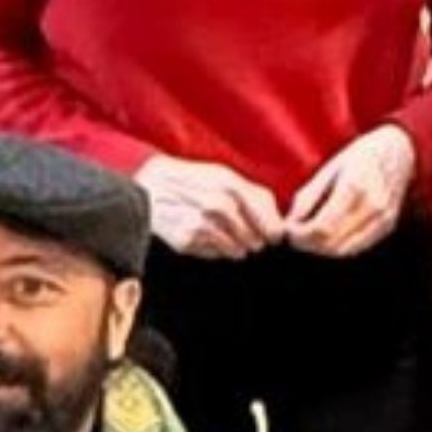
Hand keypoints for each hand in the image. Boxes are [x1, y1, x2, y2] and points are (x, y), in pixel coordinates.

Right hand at [137, 154, 285, 260]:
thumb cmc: (194, 180)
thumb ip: (257, 197)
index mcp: (233, 188)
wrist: (152, 183)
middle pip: (255, 242)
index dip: (273, 233)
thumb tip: (280, 224)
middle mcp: (219, 206)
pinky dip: (215, 249)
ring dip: (235, 246)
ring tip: (222, 232)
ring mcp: (202, 225)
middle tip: (242, 232)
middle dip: (253, 240)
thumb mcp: (227, 177)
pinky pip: (215, 255)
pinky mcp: (187, 240)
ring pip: (237, 251)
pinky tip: (205, 235)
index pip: (270, 226)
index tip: (271, 235)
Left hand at [282, 125, 417, 259]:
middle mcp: (373, 205)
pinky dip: (338, 247)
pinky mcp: (388, 226)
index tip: (288, 230)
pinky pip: (357, 247)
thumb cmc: (358, 156)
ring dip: (321, 248)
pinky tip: (327, 237)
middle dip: (308, 244)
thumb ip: (309, 196)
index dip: (300, 235)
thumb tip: (291, 222)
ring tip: (308, 237)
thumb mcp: (329, 168)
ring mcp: (384, 218)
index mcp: (355, 186)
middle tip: (294, 236)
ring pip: (344, 250)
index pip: (322, 227)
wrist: (398, 151)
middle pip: (332, 242)